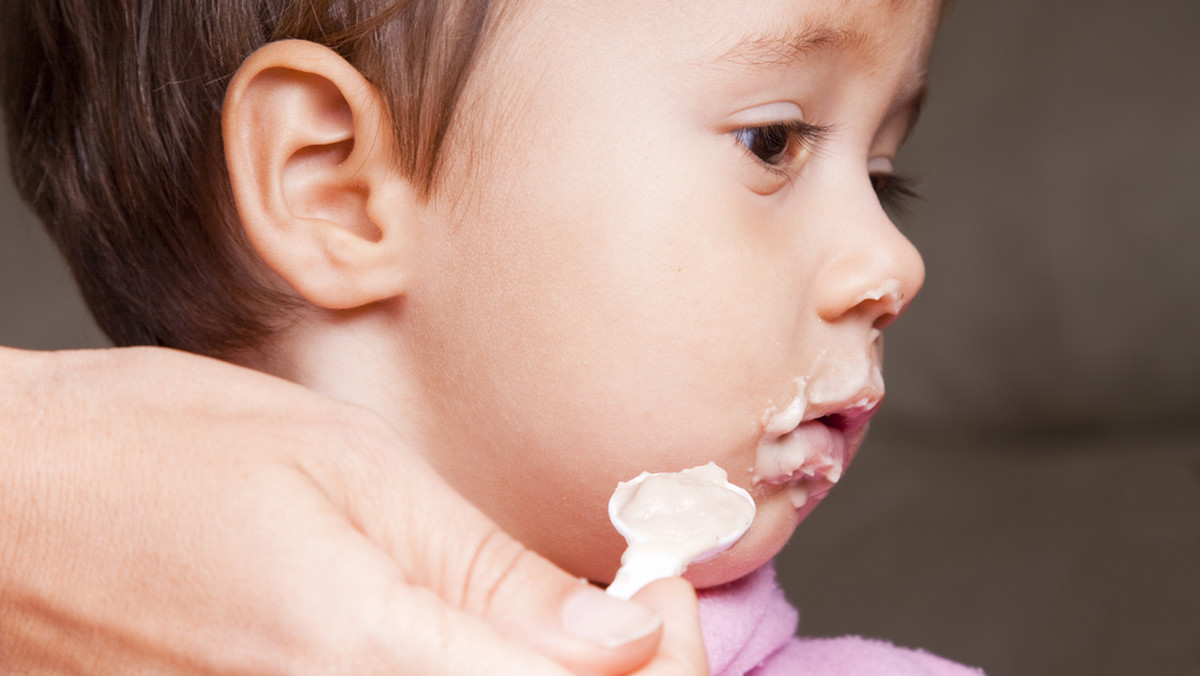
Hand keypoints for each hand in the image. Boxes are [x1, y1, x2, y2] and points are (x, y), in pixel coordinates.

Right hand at [0, 346, 705, 674]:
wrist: (8, 505)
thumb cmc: (155, 455)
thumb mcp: (349, 472)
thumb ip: (487, 574)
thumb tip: (620, 633)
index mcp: (366, 660)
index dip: (660, 658)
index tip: (659, 589)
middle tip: (623, 605)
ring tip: (558, 618)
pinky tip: (476, 637)